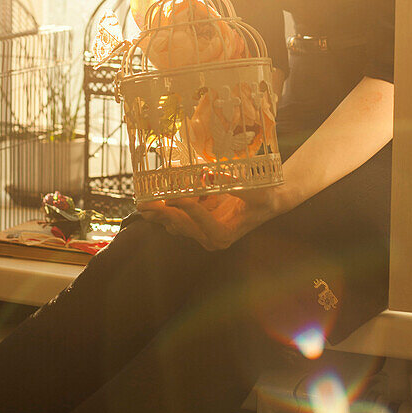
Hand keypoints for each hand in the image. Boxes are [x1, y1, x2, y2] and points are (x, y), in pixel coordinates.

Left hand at [138, 185, 285, 249]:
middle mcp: (209, 237)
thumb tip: (210, 174)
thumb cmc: (263, 196)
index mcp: (223, 234)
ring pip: (174, 222)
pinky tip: (169, 188)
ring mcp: (202, 231)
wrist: (268, 201)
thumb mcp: (254, 190)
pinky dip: (170, 201)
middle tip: (143, 203)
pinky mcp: (197, 223)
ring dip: (160, 209)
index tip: (172, 195)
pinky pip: (178, 214)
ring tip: (146, 198)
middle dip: (160, 212)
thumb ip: (233, 184)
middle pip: (180, 224)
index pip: (198, 219)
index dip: (184, 206)